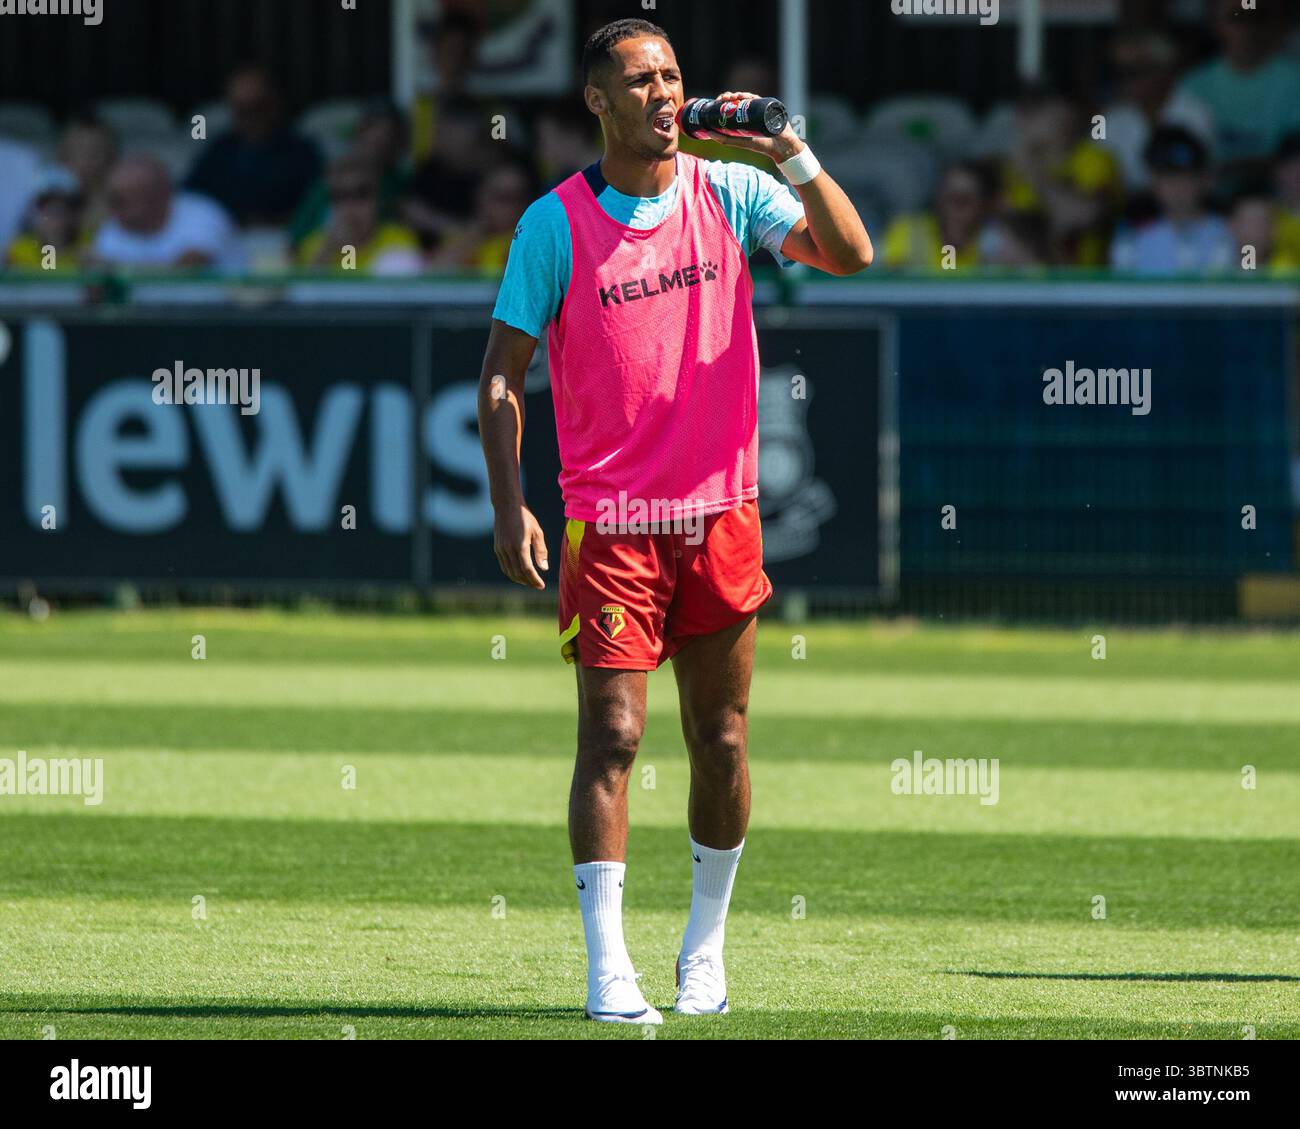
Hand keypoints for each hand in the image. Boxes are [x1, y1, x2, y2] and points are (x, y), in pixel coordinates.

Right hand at [494, 504, 549, 589]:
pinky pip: (504, 566)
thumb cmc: (525, 518)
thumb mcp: (537, 532)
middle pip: (518, 573)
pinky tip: (519, 574)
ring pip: (509, 571)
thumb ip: (541, 551)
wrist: (507, 507)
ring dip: (519, 579)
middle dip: (528, 582)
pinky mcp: (497, 548)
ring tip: (529, 582)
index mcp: (520, 545)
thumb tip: (544, 568)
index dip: (534, 580)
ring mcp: (501, 549)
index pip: (527, 569)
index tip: (541, 586)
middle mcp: (508, 549)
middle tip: (537, 585)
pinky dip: (512, 573)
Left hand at [690, 91, 804, 163]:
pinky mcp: (770, 106)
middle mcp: (752, 110)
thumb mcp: (740, 142)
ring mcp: (761, 107)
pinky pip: (760, 99)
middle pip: (740, 99)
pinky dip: (752, 97)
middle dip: (731, 96)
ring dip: (739, 95)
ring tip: (733, 98)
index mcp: (745, 116)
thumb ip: (725, 139)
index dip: (725, 100)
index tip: (718, 100)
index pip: (733, 104)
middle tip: (724, 99)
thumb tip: (708, 133)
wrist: (780, 147)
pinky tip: (745, 97)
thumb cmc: (762, 145)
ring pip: (748, 97)